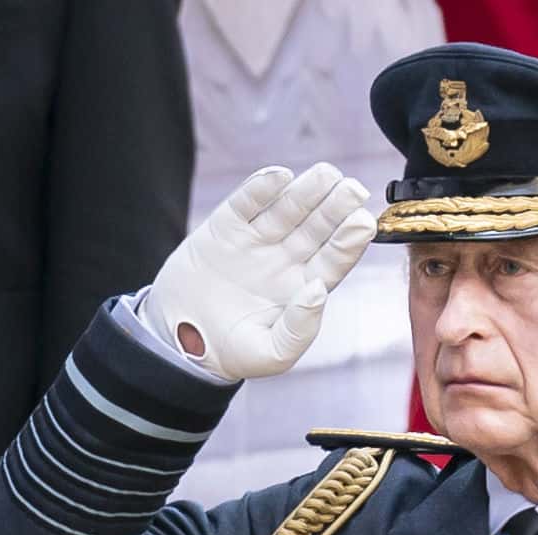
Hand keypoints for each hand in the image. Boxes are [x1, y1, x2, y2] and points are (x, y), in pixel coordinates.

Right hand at [142, 162, 378, 383]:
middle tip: (351, 189)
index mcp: (304, 286)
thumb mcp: (270, 355)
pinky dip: (261, 188)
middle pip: (318, 225)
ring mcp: (257, 240)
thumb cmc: (229, 353)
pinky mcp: (225, 228)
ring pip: (288, 208)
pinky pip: (246, 203)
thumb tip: (318, 290)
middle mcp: (286, 257)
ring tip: (324, 175)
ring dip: (307, 190)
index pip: (336, 256)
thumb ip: (299, 330)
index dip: (349, 239)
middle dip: (336, 205)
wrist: (176, 342)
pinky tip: (279, 176)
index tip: (361, 223)